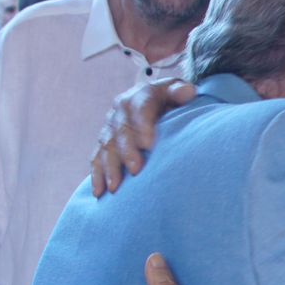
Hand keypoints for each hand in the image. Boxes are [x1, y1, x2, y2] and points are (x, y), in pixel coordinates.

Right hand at [89, 79, 196, 196]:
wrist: (154, 100)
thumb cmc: (170, 100)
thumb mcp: (177, 92)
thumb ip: (180, 93)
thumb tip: (188, 93)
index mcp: (140, 96)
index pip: (141, 110)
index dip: (143, 126)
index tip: (149, 145)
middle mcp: (121, 110)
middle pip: (121, 131)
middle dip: (127, 152)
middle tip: (136, 170)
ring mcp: (110, 126)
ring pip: (106, 147)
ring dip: (110, 168)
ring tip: (115, 187)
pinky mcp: (104, 142)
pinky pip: (96, 158)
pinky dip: (97, 175)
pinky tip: (99, 192)